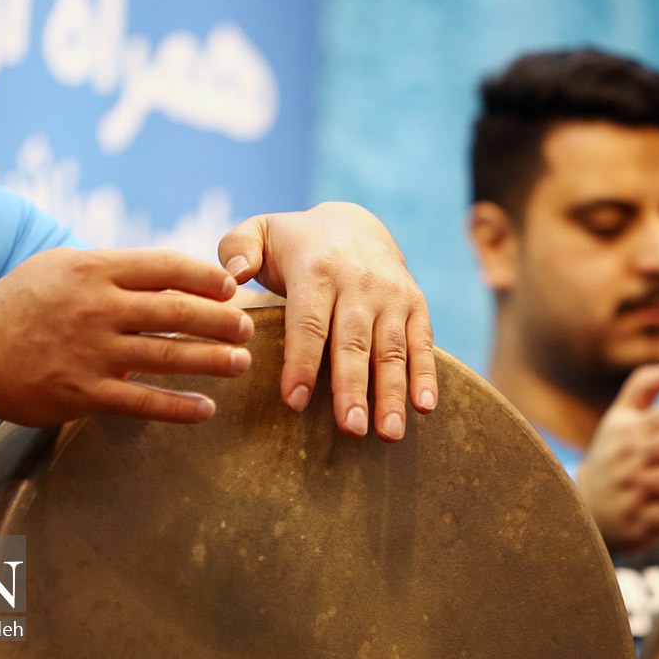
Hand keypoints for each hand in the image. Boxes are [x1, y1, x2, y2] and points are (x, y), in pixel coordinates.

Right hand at [0, 247, 253, 426]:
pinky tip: (206, 408)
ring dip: (212, 361)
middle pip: (177, 310)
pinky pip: (143, 402)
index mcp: (94, 269)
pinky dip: (179, 407)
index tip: (233, 288)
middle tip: (248, 328)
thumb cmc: (23, 304)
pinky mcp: (84, 393)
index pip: (166, 267)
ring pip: (168, 355)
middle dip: (222, 320)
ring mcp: (92, 352)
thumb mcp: (62, 266)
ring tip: (241, 364)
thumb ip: (113, 268)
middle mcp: (97, 308)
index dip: (207, 277)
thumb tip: (170, 272)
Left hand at [217, 202, 438, 440]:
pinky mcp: (416, 304)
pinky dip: (426, 376)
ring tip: (389, 433)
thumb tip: (232, 278)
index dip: (301, 363)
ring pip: (391, 349)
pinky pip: (423, 343)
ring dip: (392, 392)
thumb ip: (236, 248)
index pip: (308, 322)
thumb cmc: (296, 244)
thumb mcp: (260, 231)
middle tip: (350, 428)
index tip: (294, 402)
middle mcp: (359, 282)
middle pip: (354, 342)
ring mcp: (391, 295)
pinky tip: (425, 409)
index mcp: (316, 270)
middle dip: (353, 387)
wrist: (355, 225)